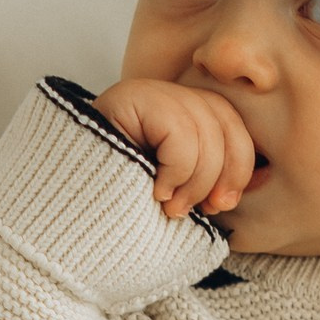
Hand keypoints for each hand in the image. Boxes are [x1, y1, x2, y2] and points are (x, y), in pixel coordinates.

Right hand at [93, 79, 257, 219]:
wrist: (62, 226)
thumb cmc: (118, 219)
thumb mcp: (175, 201)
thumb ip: (207, 185)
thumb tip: (257, 180)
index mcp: (174, 117)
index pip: (229, 122)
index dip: (239, 163)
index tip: (223, 204)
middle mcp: (160, 97)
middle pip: (223, 118)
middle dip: (224, 171)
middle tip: (204, 209)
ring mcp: (142, 93)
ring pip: (204, 125)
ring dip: (196, 178)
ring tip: (170, 206)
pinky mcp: (127, 98)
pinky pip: (179, 128)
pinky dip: (177, 168)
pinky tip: (155, 191)